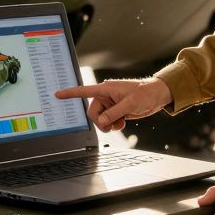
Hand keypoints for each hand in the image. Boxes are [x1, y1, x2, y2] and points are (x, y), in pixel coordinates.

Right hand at [54, 78, 171, 131]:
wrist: (157, 96)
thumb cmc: (145, 93)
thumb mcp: (130, 104)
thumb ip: (114, 113)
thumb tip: (101, 122)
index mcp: (106, 89)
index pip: (84, 91)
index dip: (70, 93)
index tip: (57, 95)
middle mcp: (106, 96)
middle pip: (92, 112)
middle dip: (100, 121)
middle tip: (111, 126)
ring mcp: (111, 104)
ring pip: (100, 118)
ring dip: (108, 124)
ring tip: (120, 123)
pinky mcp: (116, 110)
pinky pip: (108, 120)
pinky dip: (113, 124)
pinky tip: (122, 122)